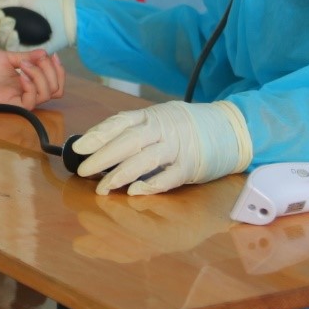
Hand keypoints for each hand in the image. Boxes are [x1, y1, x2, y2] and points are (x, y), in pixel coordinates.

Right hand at [0, 0, 75, 54]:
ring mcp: (16, 45)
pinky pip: (10, 50)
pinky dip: (10, 41)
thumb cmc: (44, 5)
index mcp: (5, 22)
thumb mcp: (17, 1)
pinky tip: (14, 33)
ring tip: (10, 22)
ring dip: (1, 32)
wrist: (64, 14)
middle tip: (1, 16)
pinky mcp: (25, 54)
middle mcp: (8, 35)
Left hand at [0, 47, 64, 108]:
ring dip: (41, 76)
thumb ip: (26, 57)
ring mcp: (17, 99)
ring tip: (25, 65)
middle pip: (55, 90)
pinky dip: (31, 86)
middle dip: (53, 72)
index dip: (58, 70)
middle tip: (38, 59)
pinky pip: (30, 102)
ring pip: (46, 95)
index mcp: (25, 81)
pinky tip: (22, 75)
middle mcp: (24, 92)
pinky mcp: (8, 104)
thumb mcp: (6, 56)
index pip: (53, 84)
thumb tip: (45, 53)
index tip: (52, 54)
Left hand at [71, 100, 251, 195]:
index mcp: (152, 116)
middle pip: (129, 140)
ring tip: (103, 188)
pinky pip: (169, 176)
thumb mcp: (159, 119)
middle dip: (103, 156)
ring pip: (146, 159)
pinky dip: (151, 184)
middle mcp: (163, 129)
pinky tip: (134, 192)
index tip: (78, 147)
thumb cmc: (185, 127)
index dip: (98, 134)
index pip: (120, 122)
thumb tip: (98, 145)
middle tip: (83, 171)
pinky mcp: (191, 166)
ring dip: (122, 173)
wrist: (229, 128)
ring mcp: (178, 147)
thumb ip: (135, 130)